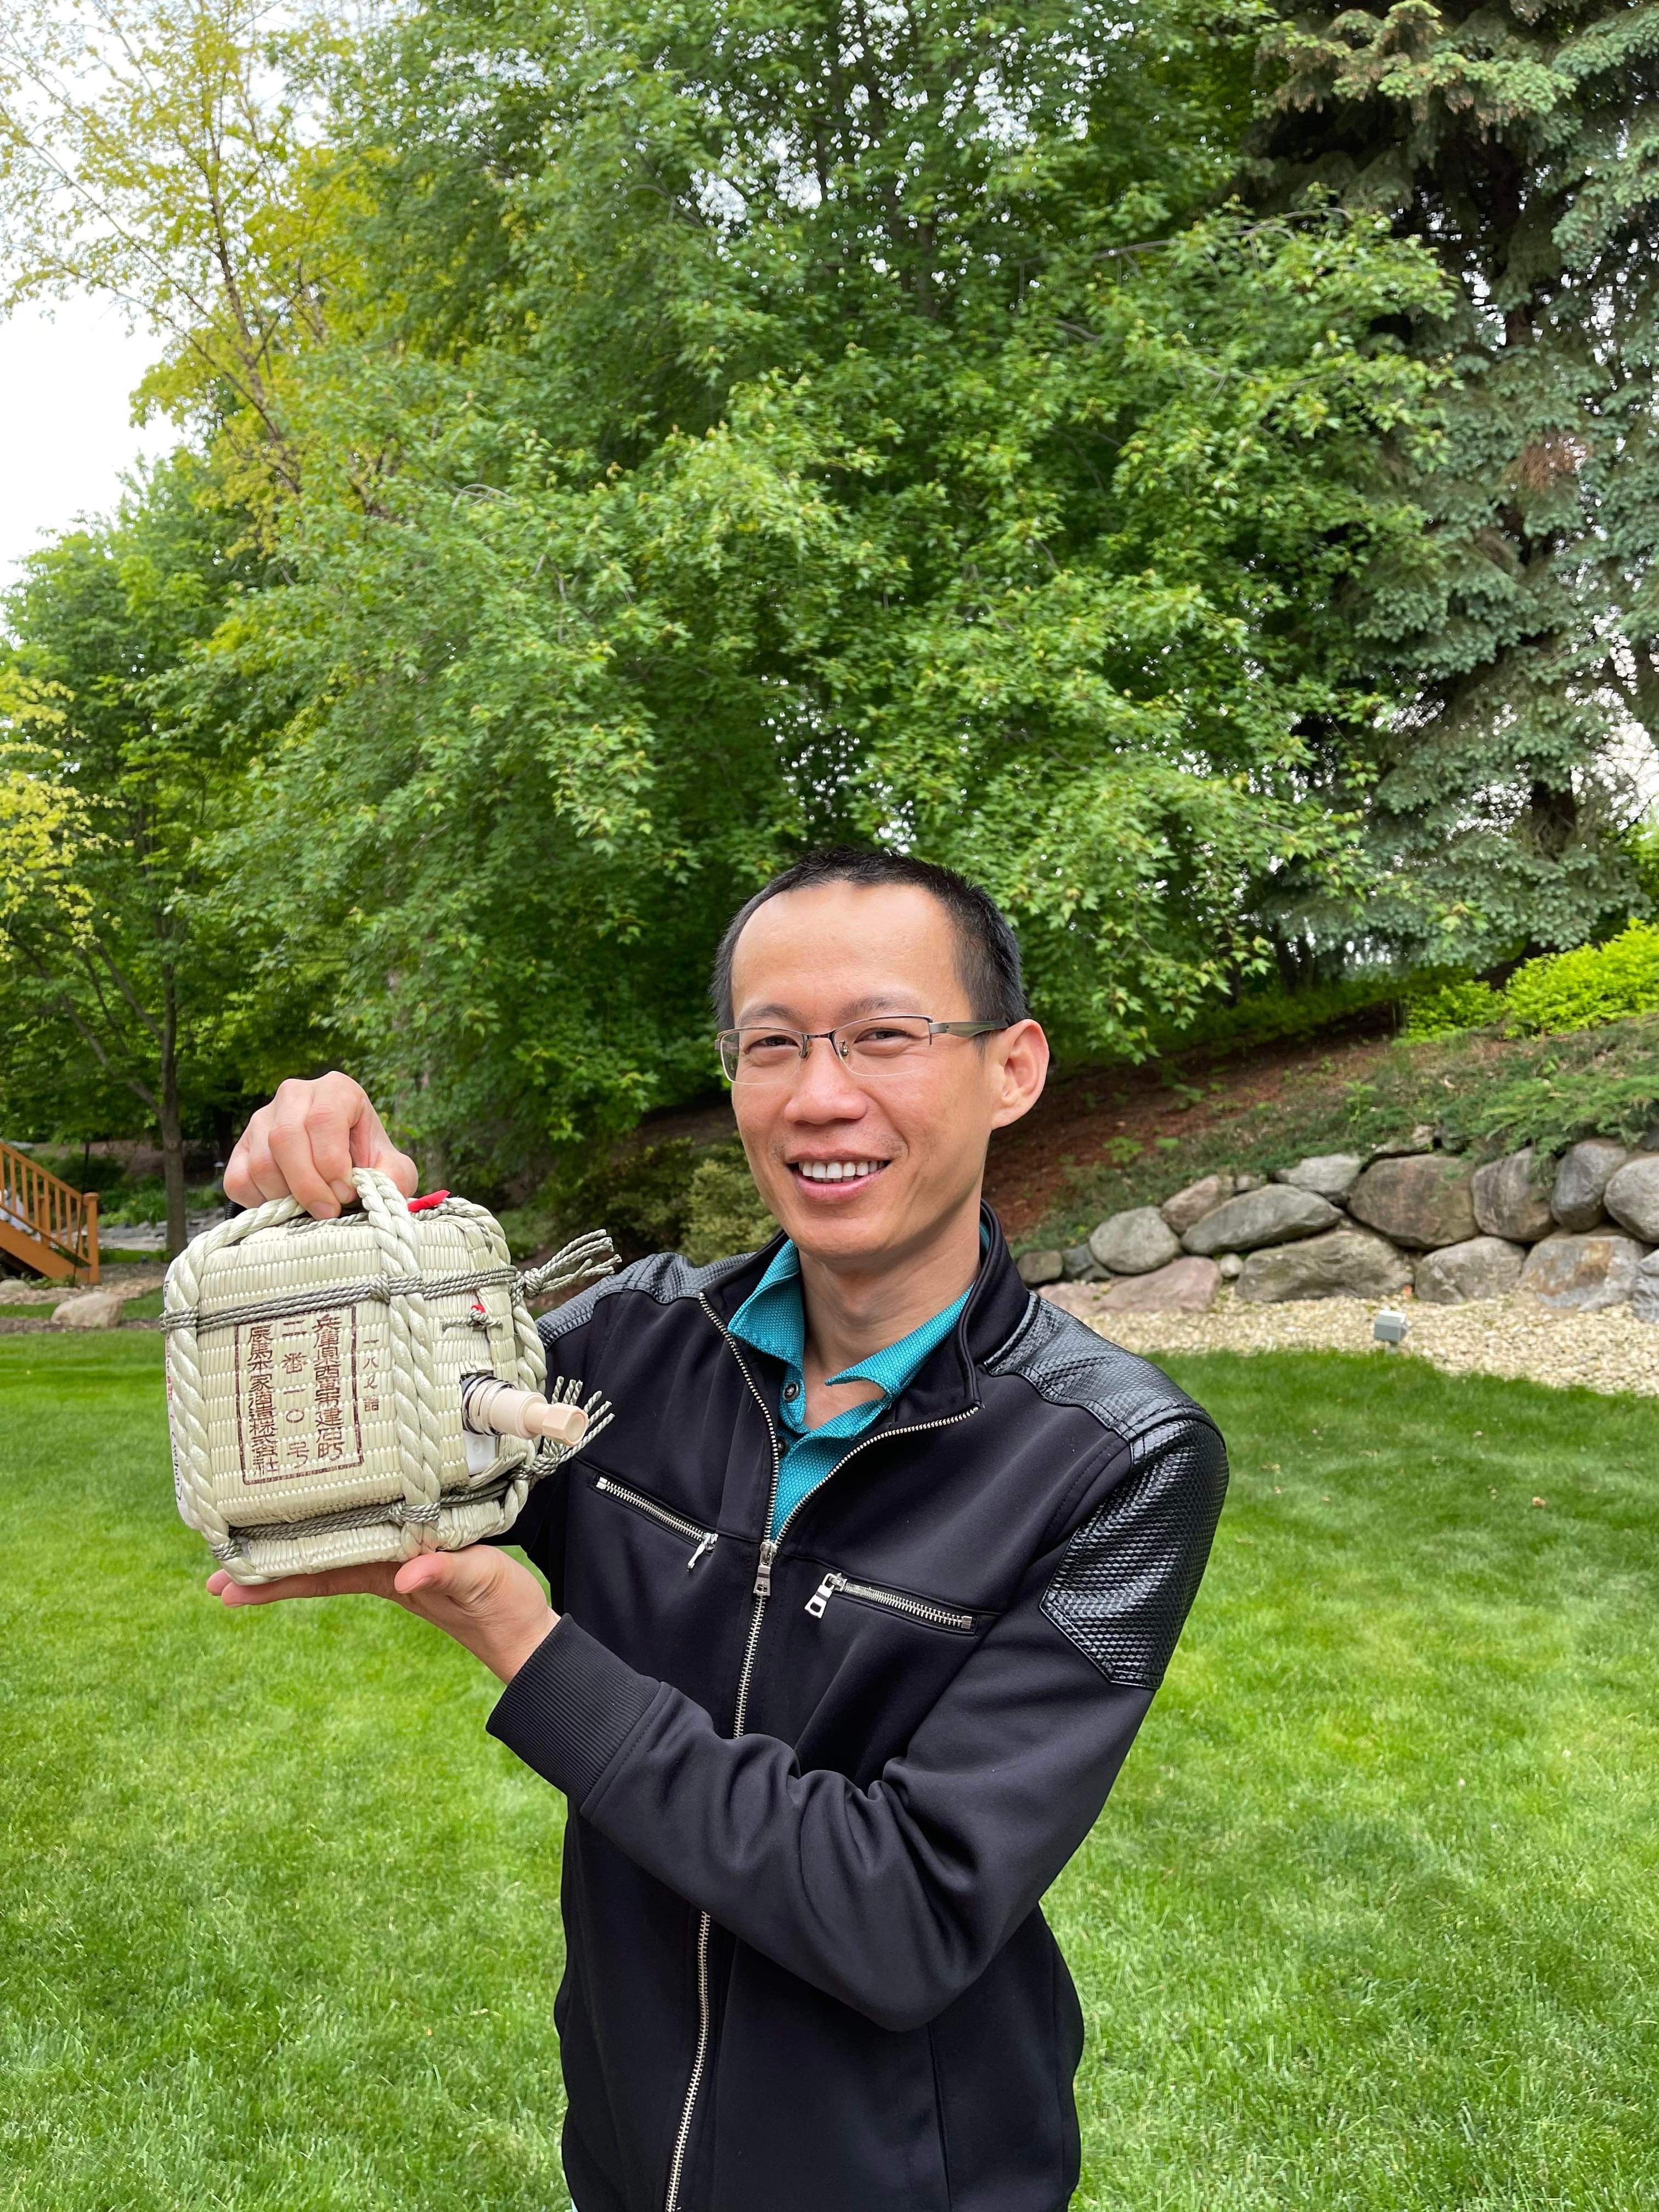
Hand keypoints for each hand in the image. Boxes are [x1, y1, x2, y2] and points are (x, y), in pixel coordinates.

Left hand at [206, 1545, 557, 1684]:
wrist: (527, 1634)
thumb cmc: (503, 1608)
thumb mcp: (479, 1581)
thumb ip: (446, 1572)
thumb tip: (406, 1576)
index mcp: (390, 1576)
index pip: (319, 1573)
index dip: (272, 1579)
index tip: (222, 1587)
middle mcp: (385, 1572)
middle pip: (315, 1567)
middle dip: (267, 1571)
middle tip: (213, 1577)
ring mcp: (399, 1568)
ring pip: (336, 1557)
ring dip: (295, 1557)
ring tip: (252, 1556)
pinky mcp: (418, 1560)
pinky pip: (367, 1546)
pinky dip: (340, 1540)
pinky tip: (331, 1533)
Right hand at [225, 1071, 417, 1218]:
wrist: (341, 1168)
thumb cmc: (367, 1163)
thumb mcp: (392, 1167)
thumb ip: (394, 1177)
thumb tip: (376, 1191)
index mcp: (336, 1090)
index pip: (324, 1119)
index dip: (332, 1163)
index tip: (345, 1193)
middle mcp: (294, 1095)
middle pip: (286, 1138)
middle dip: (307, 1185)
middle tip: (327, 1211)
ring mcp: (261, 1119)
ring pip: (261, 1161)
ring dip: (285, 1196)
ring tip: (310, 1209)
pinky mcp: (239, 1147)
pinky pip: (238, 1179)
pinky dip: (260, 1202)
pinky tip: (285, 1206)